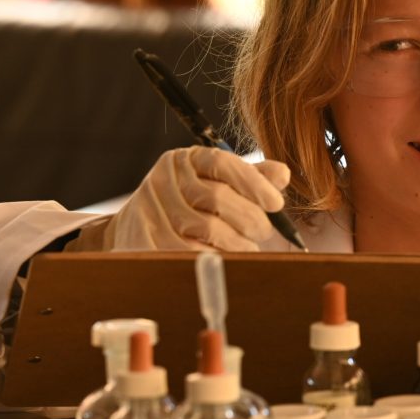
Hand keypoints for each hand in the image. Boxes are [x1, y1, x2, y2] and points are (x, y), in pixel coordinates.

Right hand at [68, 146, 290, 251]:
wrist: (137, 226)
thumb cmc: (189, 202)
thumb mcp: (217, 181)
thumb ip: (251, 177)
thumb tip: (282, 175)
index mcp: (187, 160)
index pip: (224, 164)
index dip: (255, 184)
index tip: (276, 204)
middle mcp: (166, 179)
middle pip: (218, 198)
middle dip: (251, 218)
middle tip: (263, 232)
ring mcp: (152, 209)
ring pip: (208, 228)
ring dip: (238, 243)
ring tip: (248, 248)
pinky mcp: (146, 239)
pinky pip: (190, 252)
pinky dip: (216, 258)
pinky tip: (226, 259)